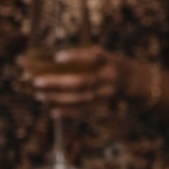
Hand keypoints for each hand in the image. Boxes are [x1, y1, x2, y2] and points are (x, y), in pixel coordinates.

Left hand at [29, 47, 145, 110]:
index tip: (57, 57)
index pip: (94, 58)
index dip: (76, 57)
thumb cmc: (107, 64)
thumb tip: (48, 57)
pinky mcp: (103, 105)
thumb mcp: (101, 55)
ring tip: (40, 95)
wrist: (131, 80)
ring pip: (82, 99)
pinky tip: (53, 111)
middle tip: (37, 82)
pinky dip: (68, 112)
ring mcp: (107, 93)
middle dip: (59, 83)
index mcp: (109, 62)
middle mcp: (109, 78)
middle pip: (84, 82)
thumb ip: (83, 56)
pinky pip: (85, 110)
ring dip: (59, 99)